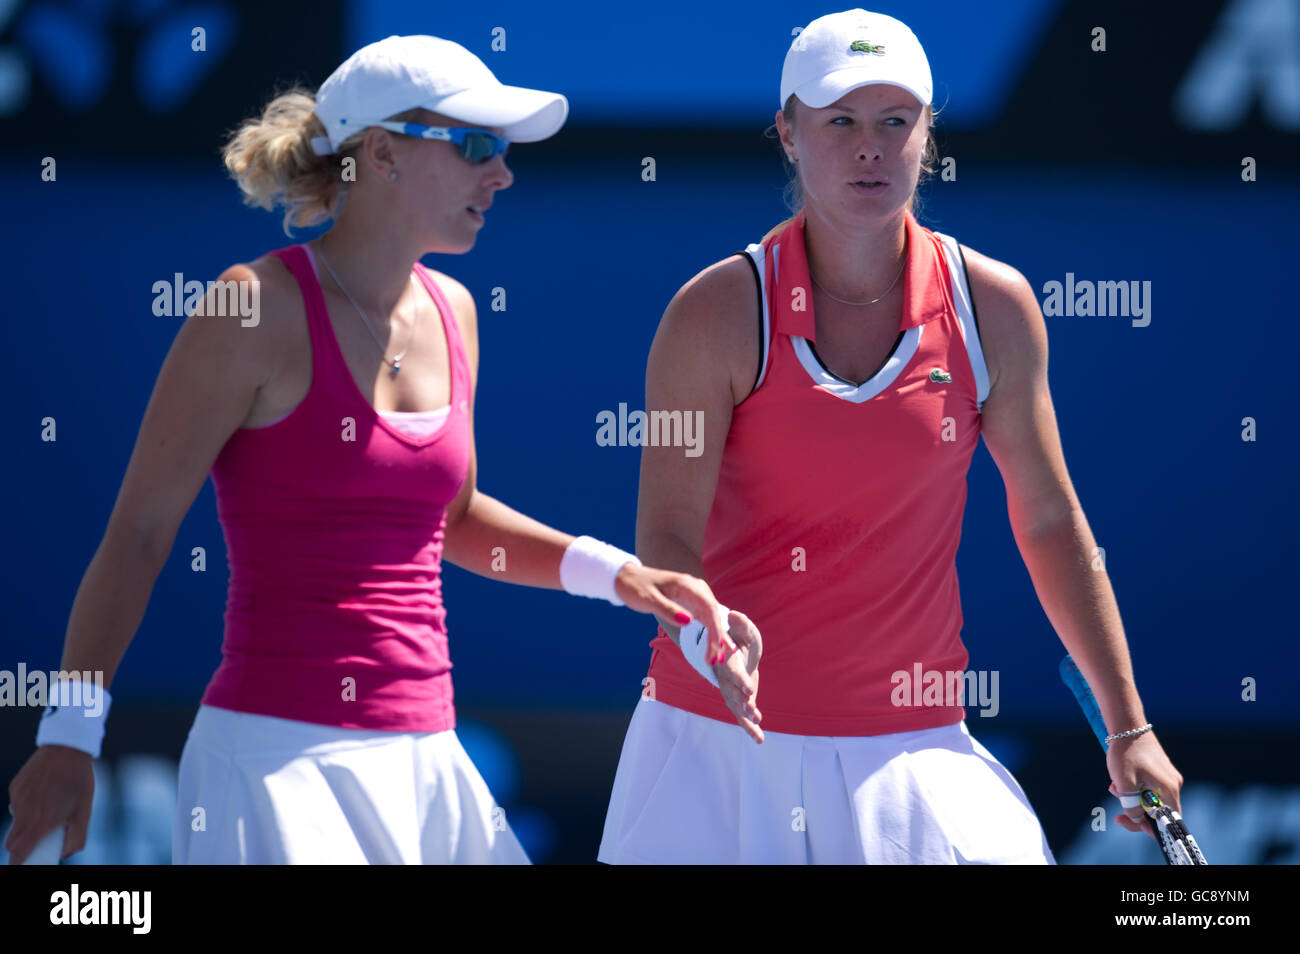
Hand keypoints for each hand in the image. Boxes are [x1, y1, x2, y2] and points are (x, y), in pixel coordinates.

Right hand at [5, 745, 94, 863]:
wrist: (67, 748)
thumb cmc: (79, 781)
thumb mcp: (84, 811)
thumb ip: (77, 837)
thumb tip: (66, 853)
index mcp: (39, 823)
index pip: (18, 853)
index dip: (18, 863)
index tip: (23, 865)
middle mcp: (23, 813)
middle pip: (12, 842)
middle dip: (20, 848)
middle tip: (36, 843)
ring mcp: (17, 799)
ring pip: (15, 821)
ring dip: (25, 824)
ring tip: (48, 809)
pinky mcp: (15, 787)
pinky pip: (17, 803)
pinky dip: (27, 805)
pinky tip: (44, 792)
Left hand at [613, 563, 734, 665]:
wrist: (626, 578)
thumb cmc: (635, 587)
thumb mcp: (648, 599)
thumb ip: (668, 610)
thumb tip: (689, 622)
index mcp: (687, 584)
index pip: (709, 607)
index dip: (714, 629)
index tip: (714, 649)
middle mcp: (695, 588)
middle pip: (713, 614)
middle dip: (717, 637)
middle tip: (716, 660)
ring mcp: (694, 595)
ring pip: (711, 617)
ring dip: (716, 637)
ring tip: (718, 658)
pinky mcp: (690, 602)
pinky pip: (704, 618)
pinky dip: (709, 632)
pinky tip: (715, 645)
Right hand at [711, 609, 762, 743]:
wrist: (735, 653)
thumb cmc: (740, 640)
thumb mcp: (745, 630)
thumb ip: (742, 624)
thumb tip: (734, 614)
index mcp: (728, 662)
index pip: (733, 672)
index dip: (740, 681)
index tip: (749, 690)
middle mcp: (726, 679)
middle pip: (732, 692)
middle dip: (741, 701)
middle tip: (752, 709)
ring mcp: (731, 692)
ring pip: (736, 706)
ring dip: (746, 714)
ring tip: (757, 721)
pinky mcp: (738, 701)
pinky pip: (741, 717)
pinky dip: (750, 728)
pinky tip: (759, 740)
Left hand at [1105, 731, 1182, 839]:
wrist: (1127, 726)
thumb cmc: (1125, 754)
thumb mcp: (1124, 784)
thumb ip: (1132, 806)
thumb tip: (1138, 820)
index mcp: (1169, 790)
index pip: (1168, 820)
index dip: (1151, 828)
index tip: (1131, 823)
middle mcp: (1173, 785)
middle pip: (1158, 811)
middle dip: (1135, 809)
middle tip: (1117, 799)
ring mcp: (1168, 777)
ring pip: (1151, 799)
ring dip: (1131, 797)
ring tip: (1114, 786)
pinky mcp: (1161, 771)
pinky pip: (1150, 788)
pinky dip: (1134, 788)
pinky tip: (1119, 780)